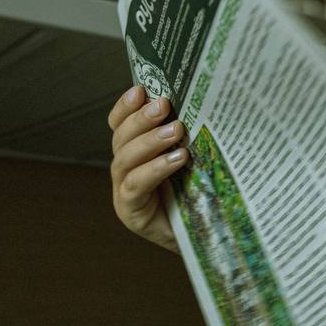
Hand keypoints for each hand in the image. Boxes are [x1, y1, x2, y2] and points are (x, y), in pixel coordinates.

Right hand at [108, 86, 188, 251]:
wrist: (205, 236)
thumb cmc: (199, 192)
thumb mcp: (192, 158)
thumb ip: (185, 135)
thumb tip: (201, 101)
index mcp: (134, 152)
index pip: (120, 124)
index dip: (125, 107)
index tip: (140, 89)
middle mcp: (124, 169)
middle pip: (121, 138)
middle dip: (141, 119)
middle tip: (163, 105)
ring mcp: (123, 191)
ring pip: (126, 159)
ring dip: (150, 142)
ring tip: (175, 131)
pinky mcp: (131, 212)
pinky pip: (135, 186)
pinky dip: (155, 170)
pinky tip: (176, 159)